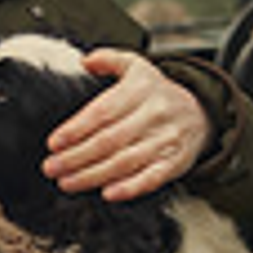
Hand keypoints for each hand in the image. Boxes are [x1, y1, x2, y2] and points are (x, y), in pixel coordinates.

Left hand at [43, 47, 212, 199]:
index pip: (104, 111)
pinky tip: (108, 193)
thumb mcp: (137, 67)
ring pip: (125, 162)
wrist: (201, 114)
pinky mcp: (175, 163)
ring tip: (67, 182)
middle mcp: (154, 114)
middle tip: (52, 167)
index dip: (76, 129)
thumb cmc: (158, 94)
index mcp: (141, 89)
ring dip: (92, 175)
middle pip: (110, 140)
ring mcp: (166, 140)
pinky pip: (152, 178)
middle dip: (76, 157)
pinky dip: (130, 188)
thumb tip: (86, 61)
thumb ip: (109, 59)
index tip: (54, 142)